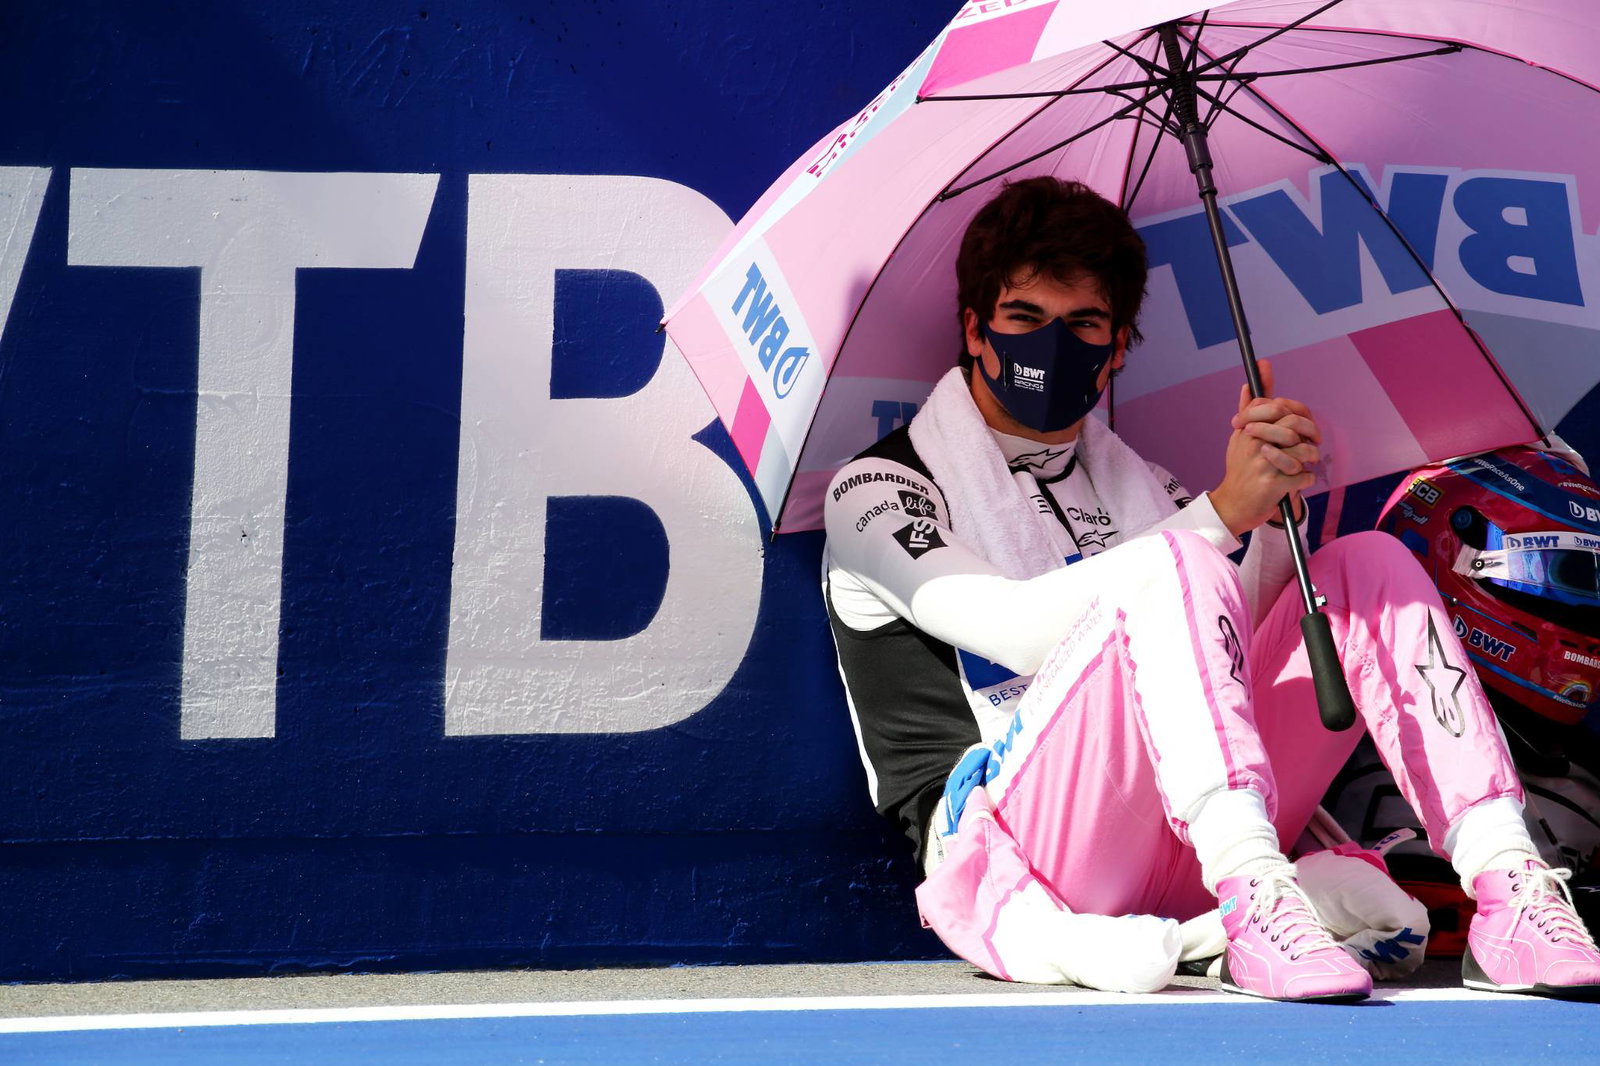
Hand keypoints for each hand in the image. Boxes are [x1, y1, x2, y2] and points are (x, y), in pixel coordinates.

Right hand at [1209, 359, 1319, 536]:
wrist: (1233, 505)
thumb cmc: (1240, 469)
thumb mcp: (1239, 438)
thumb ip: (1247, 410)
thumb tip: (1249, 382)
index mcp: (1247, 430)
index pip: (1276, 406)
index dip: (1296, 411)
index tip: (1303, 421)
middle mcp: (1254, 444)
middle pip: (1293, 424)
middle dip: (1310, 431)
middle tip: (1314, 440)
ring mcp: (1263, 464)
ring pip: (1304, 450)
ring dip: (1311, 457)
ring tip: (1306, 462)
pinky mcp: (1273, 485)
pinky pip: (1304, 476)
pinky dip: (1307, 479)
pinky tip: (1299, 480)